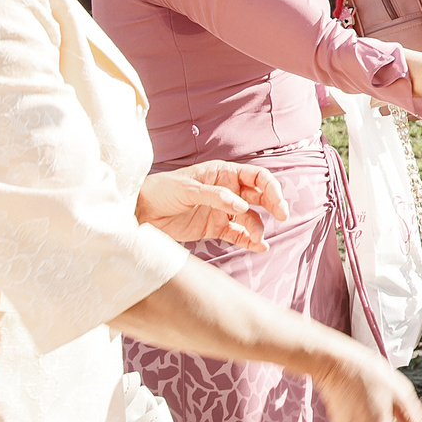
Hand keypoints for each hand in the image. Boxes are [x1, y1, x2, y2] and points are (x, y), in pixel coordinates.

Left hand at [137, 163, 287, 250]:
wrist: (139, 213)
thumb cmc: (161, 191)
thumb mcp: (187, 189)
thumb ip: (215, 196)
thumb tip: (242, 205)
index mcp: (224, 174)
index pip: (257, 177)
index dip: (271, 188)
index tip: (278, 203)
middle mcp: (228, 191)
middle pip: (260, 196)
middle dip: (274, 205)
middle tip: (283, 216)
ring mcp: (222, 210)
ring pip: (250, 217)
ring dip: (258, 227)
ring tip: (258, 239)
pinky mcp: (215, 228)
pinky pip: (238, 234)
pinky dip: (249, 240)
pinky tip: (258, 246)